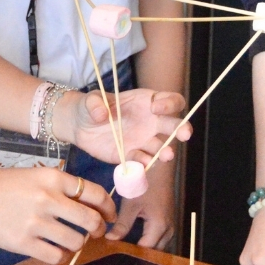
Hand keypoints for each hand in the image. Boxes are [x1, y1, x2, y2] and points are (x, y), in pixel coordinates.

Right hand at [0, 164, 117, 264]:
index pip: (94, 193)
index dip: (108, 207)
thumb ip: (60, 188)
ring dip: (78, 244)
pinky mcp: (23, 242)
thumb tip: (90, 208)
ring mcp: (35, 221)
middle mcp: (47, 198)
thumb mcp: (34, 175)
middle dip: (97, 229)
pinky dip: (60, 256)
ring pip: (76, 241)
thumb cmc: (1, 184)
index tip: (109, 216)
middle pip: (90, 220)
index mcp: (53, 177)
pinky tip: (54, 251)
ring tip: (70, 241)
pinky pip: (56, 256)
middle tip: (95, 232)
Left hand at [65, 88, 188, 165]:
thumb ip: (95, 103)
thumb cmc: (91, 107)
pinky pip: (142, 160)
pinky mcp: (132, 155)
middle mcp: (151, 121)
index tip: (156, 108)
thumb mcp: (90, 100)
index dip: (168, 103)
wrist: (80, 126)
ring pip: (161, 147)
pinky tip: (141, 164)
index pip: (169, 100)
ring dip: (165, 151)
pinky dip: (143, 163)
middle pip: (173, 124)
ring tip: (166, 155)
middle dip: (182, 128)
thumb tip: (102, 114)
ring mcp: (143, 140)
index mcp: (146, 102)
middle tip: (184, 134)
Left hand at [107, 166, 175, 247]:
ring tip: (128, 249)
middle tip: (122, 254)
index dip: (132, 253)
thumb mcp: (130, 205)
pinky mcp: (169, 221)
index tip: (117, 254)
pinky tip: (137, 240)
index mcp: (159, 226)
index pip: (146, 250)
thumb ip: (122, 225)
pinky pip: (161, 238)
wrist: (159, 168)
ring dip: (146, 248)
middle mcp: (168, 229)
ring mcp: (170, 226)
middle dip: (140, 253)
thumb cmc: (143, 184)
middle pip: (155, 251)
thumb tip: (110, 240)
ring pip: (159, 246)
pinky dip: (151, 241)